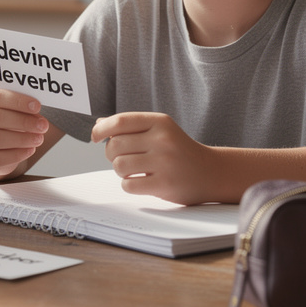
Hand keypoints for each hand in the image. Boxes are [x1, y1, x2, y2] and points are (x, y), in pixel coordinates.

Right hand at [0, 60, 49, 177]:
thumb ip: (3, 86)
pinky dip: (17, 154)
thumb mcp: (6, 104)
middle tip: (43, 125)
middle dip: (24, 121)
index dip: (18, 101)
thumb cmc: (6, 121)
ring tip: (39, 138)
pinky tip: (30, 150)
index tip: (38, 106)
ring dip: (22, 138)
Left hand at [92, 112, 218, 203]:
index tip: (95, 136)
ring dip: (120, 170)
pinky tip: (140, 181)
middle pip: (114, 145)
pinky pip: (128, 185)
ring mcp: (164, 162)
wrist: (211, 172)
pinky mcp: (164, 184)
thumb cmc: (179, 150)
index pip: (120, 121)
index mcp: (160, 122)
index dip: (101, 129)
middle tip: (122, 157)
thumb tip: (100, 123)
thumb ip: (131, 126)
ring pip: (119, 165)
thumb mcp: (160, 130)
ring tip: (133, 170)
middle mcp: (163, 140)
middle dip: (111, 154)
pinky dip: (128, 185)